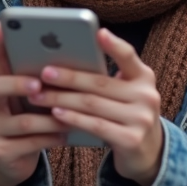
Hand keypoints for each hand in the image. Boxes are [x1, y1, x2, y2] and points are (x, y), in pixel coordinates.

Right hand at [0, 19, 68, 185]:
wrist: (12, 164)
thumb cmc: (28, 124)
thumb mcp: (28, 102)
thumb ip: (37, 83)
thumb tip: (64, 60)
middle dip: (21, 83)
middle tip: (40, 84)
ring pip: (22, 120)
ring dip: (50, 118)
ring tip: (70, 116)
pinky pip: (29, 143)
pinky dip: (50, 138)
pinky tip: (64, 136)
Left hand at [25, 29, 164, 185]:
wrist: (147, 153)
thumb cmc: (126, 115)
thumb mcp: (124, 94)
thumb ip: (107, 79)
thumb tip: (65, 62)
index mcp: (144, 77)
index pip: (128, 56)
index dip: (114, 45)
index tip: (99, 32)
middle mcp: (147, 95)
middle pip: (100, 83)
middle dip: (68, 77)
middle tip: (43, 72)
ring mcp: (141, 119)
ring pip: (93, 104)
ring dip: (62, 98)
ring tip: (39, 95)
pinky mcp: (131, 139)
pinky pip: (95, 125)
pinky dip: (73, 118)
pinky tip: (55, 113)